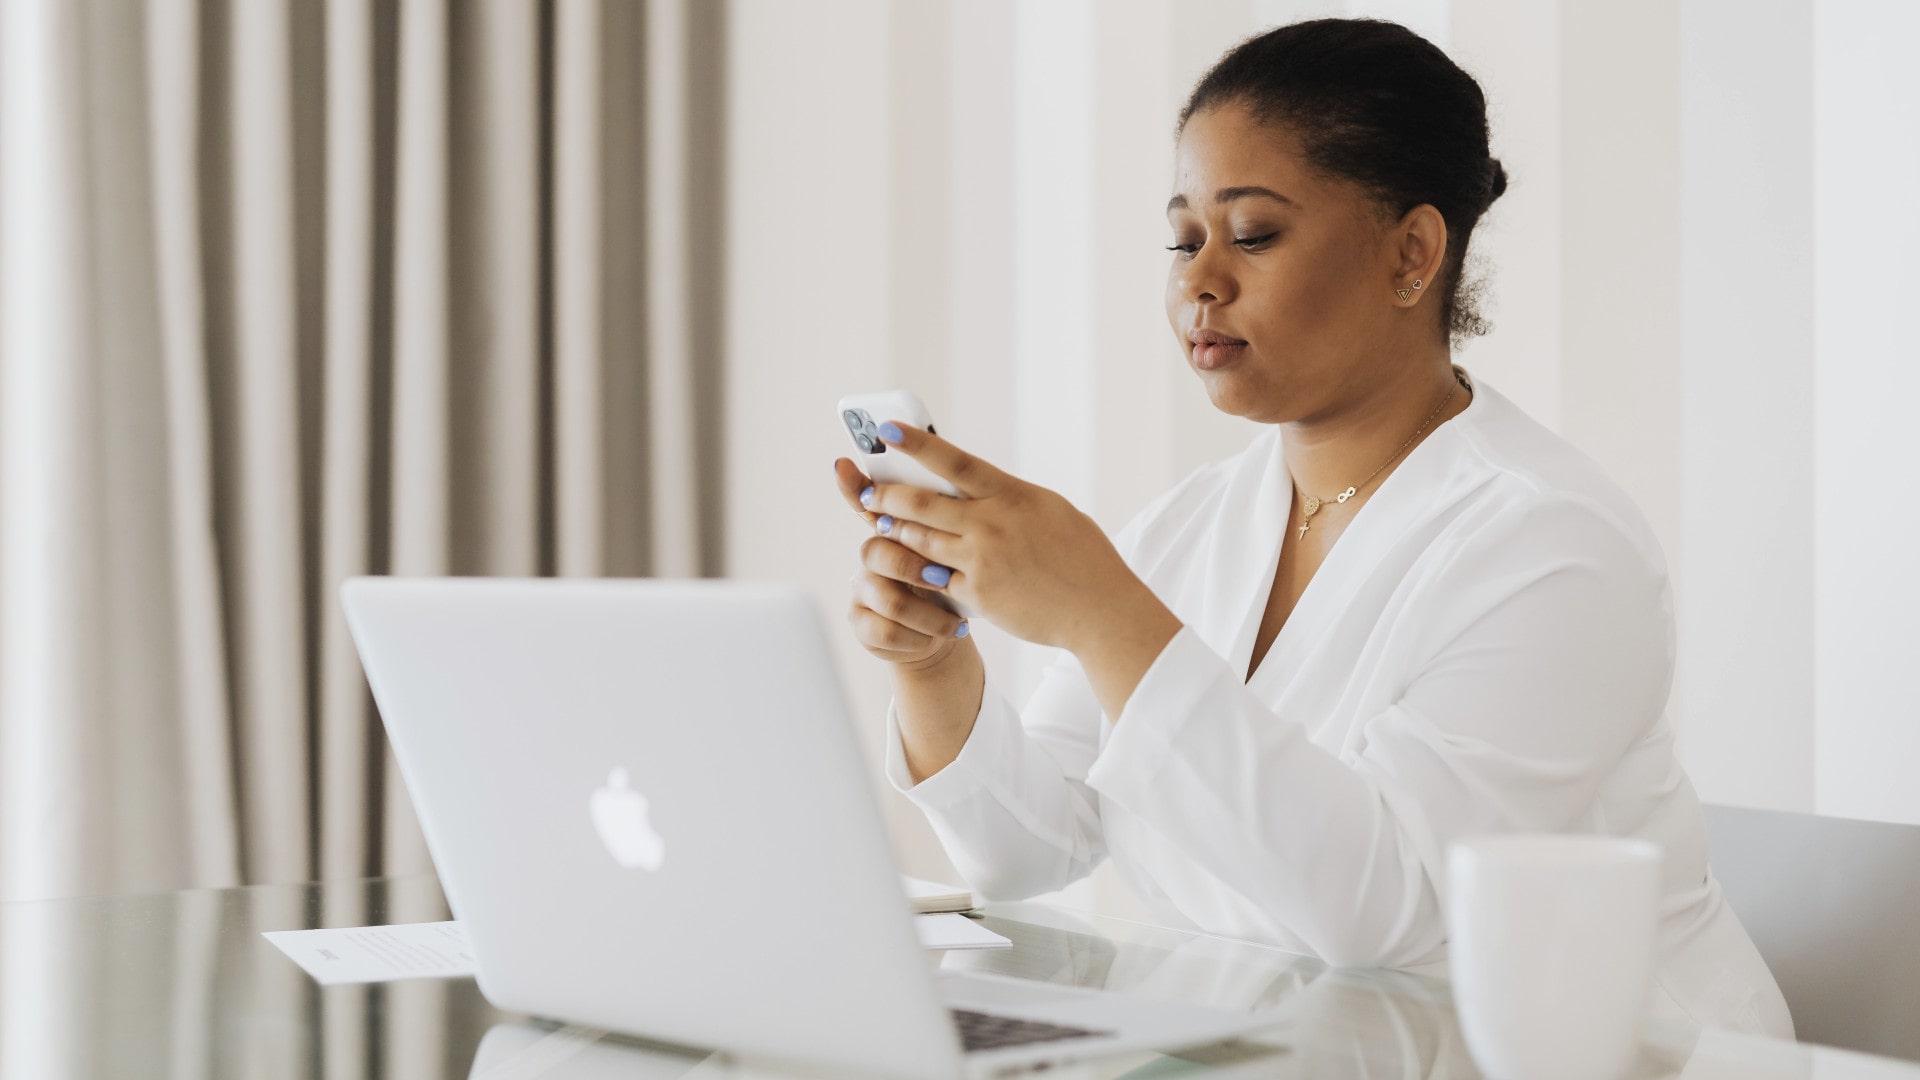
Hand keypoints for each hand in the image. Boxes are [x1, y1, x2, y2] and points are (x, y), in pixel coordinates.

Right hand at [832, 456, 971, 668]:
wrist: (949, 628)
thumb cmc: (956, 579)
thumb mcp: (960, 546)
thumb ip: (948, 515)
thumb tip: (948, 479)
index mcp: (893, 529)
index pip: (866, 501)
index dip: (853, 486)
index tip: (849, 468)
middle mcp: (871, 555)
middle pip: (877, 552)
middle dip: (914, 568)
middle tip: (944, 579)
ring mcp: (862, 589)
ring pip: (888, 599)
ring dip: (928, 613)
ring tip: (955, 622)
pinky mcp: (861, 623)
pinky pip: (886, 630)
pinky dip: (921, 636)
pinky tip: (943, 634)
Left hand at [854, 421, 1152, 651]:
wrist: (1099, 609)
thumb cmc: (1082, 557)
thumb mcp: (1050, 510)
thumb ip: (1009, 498)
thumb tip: (976, 488)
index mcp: (1012, 494)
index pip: (953, 460)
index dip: (916, 443)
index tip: (886, 429)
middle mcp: (992, 523)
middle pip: (920, 503)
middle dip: (886, 496)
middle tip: (868, 493)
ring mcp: (981, 559)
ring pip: (919, 540)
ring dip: (896, 533)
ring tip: (883, 526)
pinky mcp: (975, 594)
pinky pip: (934, 580)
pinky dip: (922, 573)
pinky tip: (912, 571)